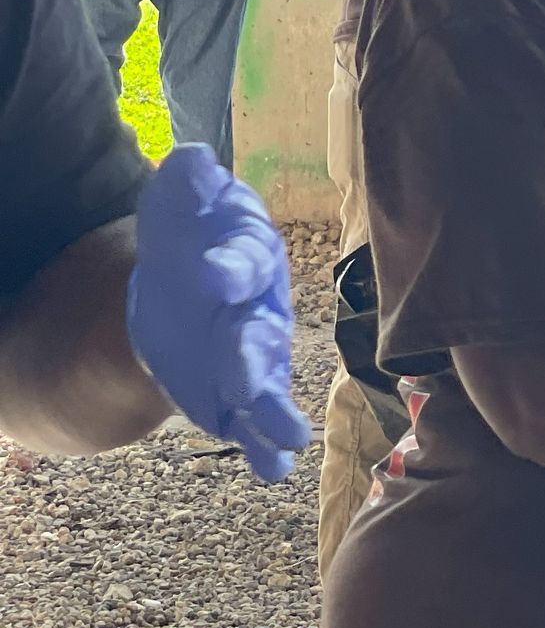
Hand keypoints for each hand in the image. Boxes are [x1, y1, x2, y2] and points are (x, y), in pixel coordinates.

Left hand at [126, 145, 310, 481]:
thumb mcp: (176, 208)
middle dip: (252, 351)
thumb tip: (192, 159)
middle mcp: (262, 308)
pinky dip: (269, 448)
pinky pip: (258, 425)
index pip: (246, 258)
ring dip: (274, 406)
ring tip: (285, 431)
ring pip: (268, 381)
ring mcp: (257, 357)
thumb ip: (185, 186)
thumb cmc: (188, 242)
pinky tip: (276, 468)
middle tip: (240, 369)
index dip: (230, 265)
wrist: (175, 299)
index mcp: (249, 256)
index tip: (208, 273)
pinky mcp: (241, 399)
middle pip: (261, 330)